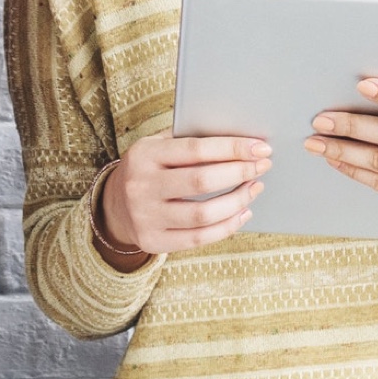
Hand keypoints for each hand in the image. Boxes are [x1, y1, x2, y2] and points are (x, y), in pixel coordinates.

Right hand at [100, 133, 269, 257]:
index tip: (261, 147)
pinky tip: (243, 213)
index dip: (232, 148)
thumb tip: (239, 138)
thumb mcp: (157, 147)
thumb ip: (189, 141)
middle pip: (202, 182)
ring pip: (204, 214)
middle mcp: (141, 186)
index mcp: (144, 155)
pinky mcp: (154, 240)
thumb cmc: (150, 170)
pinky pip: (200, 238)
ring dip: (238, 201)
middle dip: (240, 172)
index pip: (196, 149)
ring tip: (255, 187)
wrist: (114, 206)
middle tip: (263, 166)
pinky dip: (228, 226)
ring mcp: (146, 216)